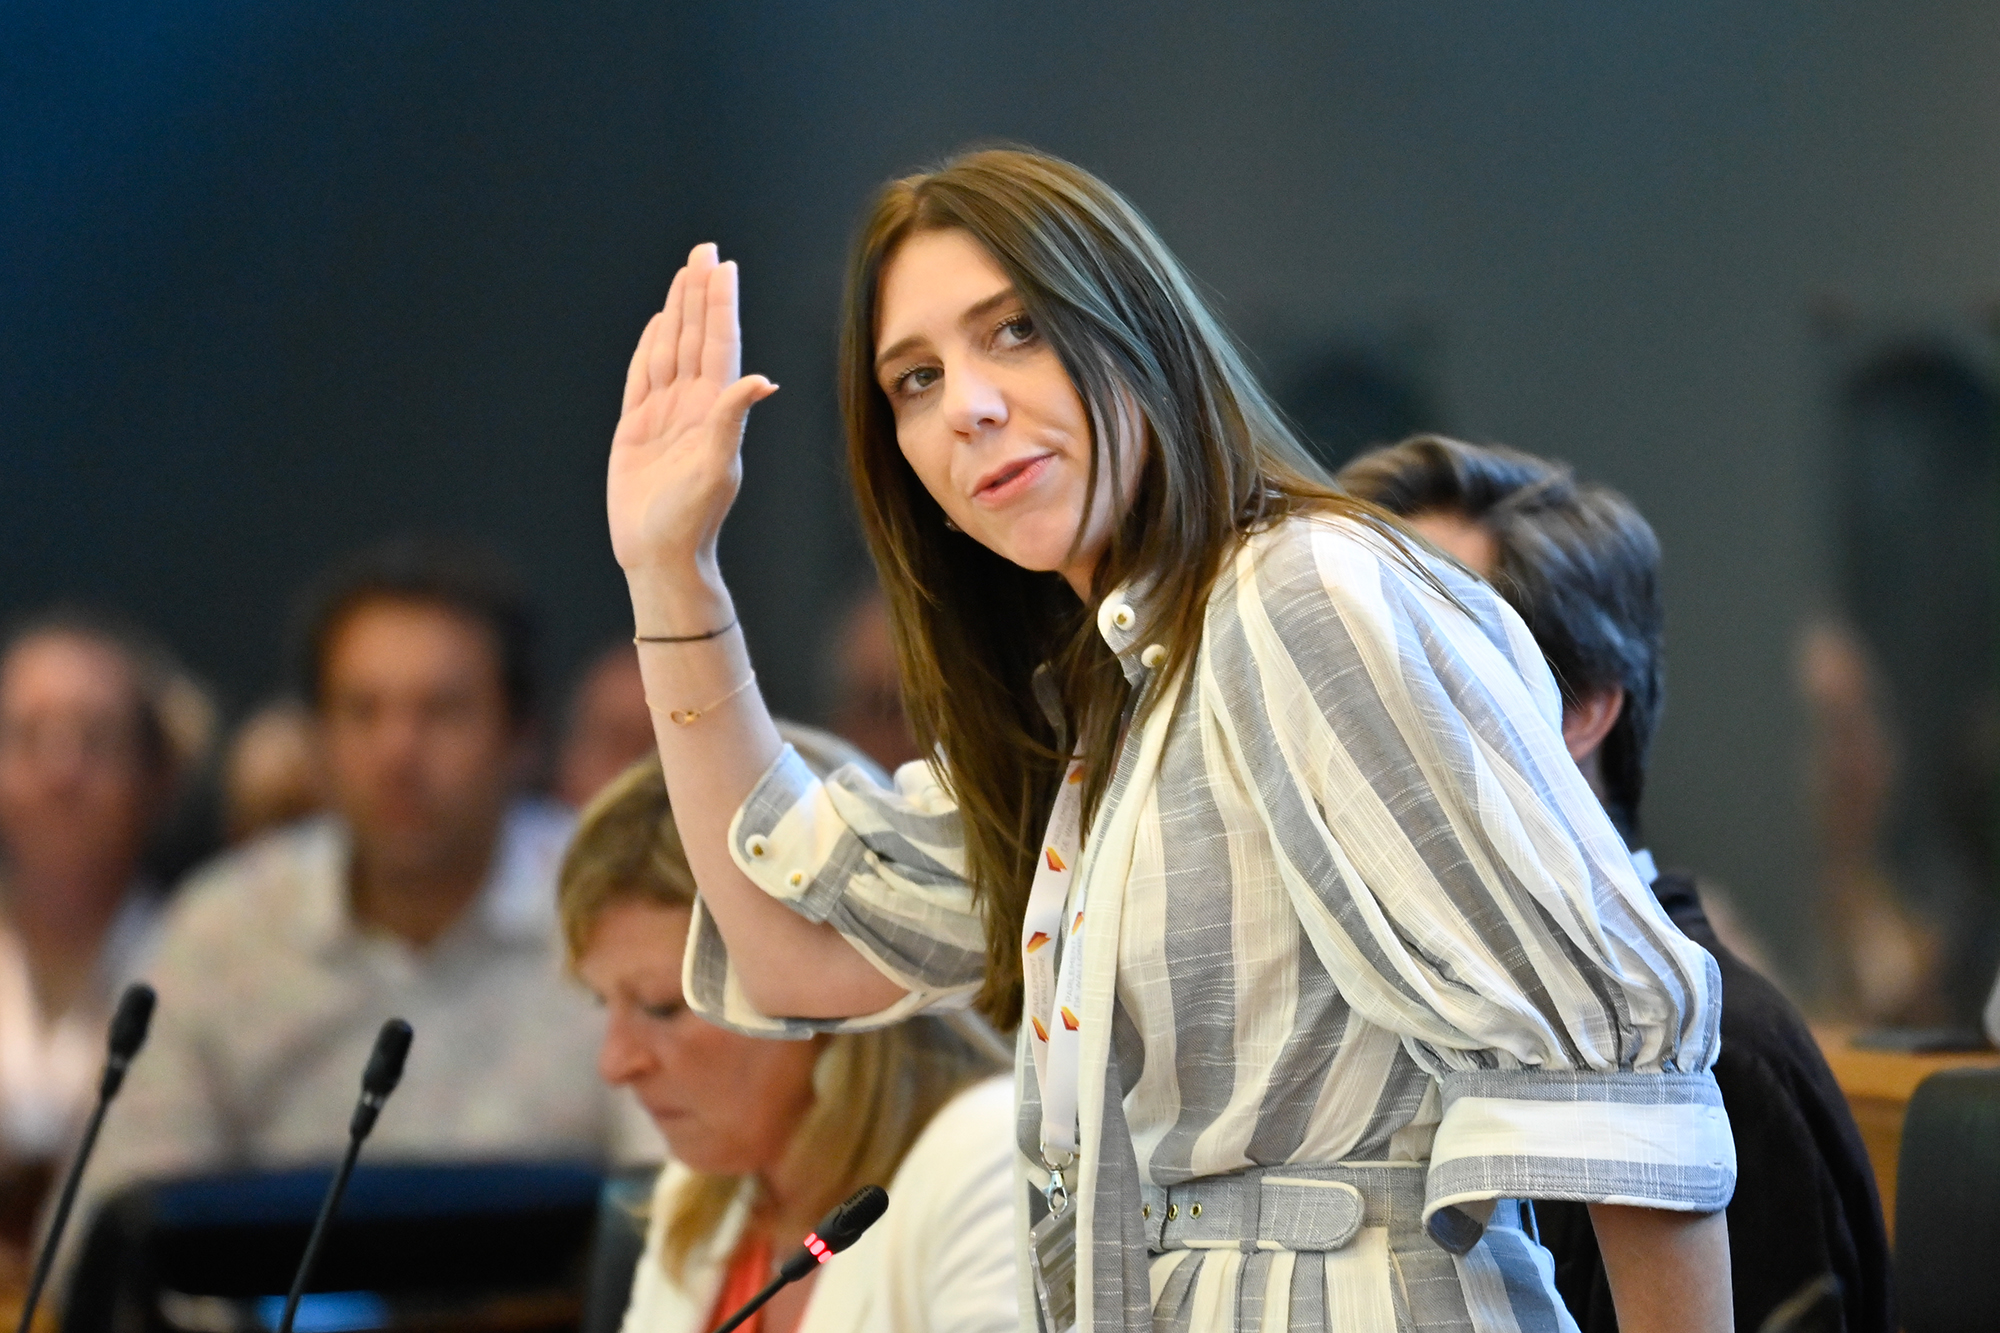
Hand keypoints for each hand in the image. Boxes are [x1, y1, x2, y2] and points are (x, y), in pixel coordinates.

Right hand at [608, 243, 778, 579]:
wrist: (662, 555)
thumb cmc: (693, 519)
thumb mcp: (717, 466)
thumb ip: (731, 419)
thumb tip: (762, 381)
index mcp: (714, 410)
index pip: (719, 345)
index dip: (719, 305)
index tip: (723, 266)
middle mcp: (692, 406)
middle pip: (695, 336)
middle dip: (699, 292)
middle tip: (704, 249)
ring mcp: (664, 415)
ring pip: (671, 349)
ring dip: (677, 311)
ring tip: (685, 274)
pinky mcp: (637, 429)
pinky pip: (642, 377)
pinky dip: (651, 347)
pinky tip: (660, 324)